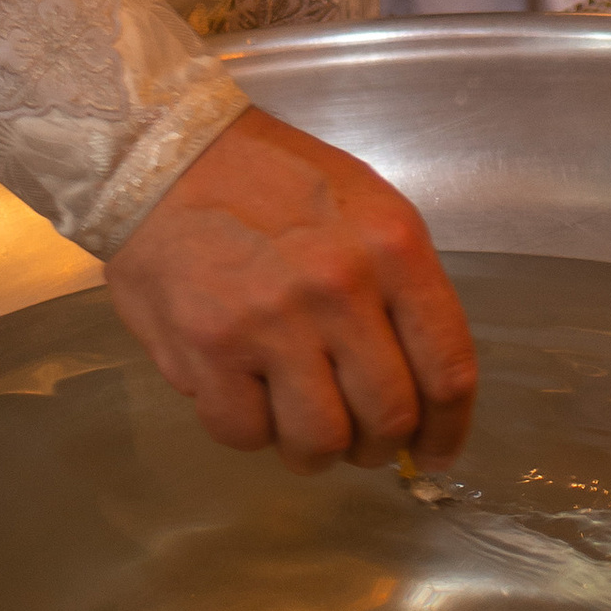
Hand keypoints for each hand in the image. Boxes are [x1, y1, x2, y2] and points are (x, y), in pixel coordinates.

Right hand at [103, 108, 476, 471]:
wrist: (162, 157)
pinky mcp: (210, 348)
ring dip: (314, 449)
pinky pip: (246, 435)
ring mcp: (273, 320)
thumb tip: (419, 385)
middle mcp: (340, 286)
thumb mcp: (362, 206)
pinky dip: (248, 429)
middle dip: (377, 446)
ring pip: (321, 441)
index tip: (432, 453)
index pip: (447, 369)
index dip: (446, 430)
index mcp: (392, 247)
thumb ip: (398, 288)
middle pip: (388, 418)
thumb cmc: (267, 179)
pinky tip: (242, 391)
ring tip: (296, 422)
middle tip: (357, 439)